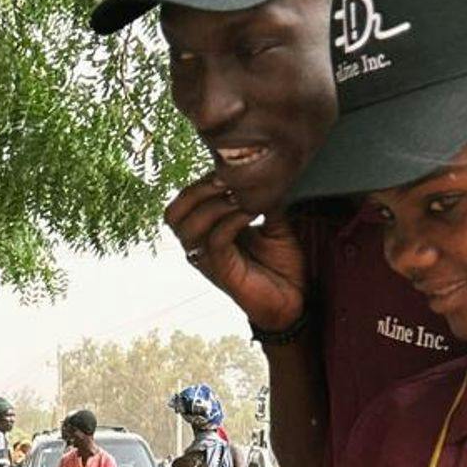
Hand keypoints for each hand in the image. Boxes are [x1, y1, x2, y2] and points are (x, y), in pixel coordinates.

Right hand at [164, 179, 309, 336]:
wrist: (294, 299)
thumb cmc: (281, 264)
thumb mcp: (273, 221)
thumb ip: (263, 197)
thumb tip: (267, 169)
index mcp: (206, 231)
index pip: (183, 201)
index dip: (200, 181)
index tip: (228, 168)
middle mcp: (199, 245)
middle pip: (173, 213)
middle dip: (197, 190)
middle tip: (227, 178)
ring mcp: (207, 260)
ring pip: (187, 226)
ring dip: (213, 204)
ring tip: (240, 195)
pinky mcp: (222, 271)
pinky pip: (215, 240)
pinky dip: (231, 220)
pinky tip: (250, 211)